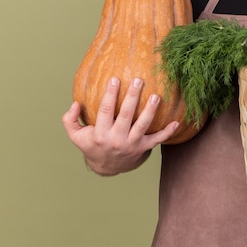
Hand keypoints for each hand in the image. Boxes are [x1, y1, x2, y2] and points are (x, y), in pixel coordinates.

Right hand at [62, 77, 179, 175]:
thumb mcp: (76, 136)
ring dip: (150, 111)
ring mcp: (131, 145)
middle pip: (126, 115)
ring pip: (143, 126)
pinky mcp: (143, 148)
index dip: (110, 95)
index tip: (115, 79)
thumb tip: (75, 104)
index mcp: (100, 134)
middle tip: (139, 80)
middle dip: (133, 97)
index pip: (105, 111)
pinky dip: (167, 132)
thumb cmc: (92, 145)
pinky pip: (157, 140)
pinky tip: (176, 122)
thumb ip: (70, 120)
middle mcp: (117, 139)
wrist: (107, 167)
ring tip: (156, 96)